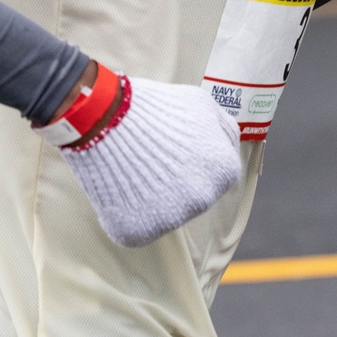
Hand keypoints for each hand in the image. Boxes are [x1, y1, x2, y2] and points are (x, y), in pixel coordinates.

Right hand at [59, 77, 242, 246]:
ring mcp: (172, 220)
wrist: (107, 116)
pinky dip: (126, 213)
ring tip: (132, 169)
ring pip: (164, 216)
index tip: (172, 152)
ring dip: (150, 199)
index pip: (215, 179)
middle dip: (173, 184)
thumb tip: (229, 148)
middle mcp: (204, 200)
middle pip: (191, 200)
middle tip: (150, 159)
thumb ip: (224, 131)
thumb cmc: (156, 107)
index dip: (191, 163)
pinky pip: (136, 230)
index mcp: (225, 171)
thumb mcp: (203, 104)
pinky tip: (118, 187)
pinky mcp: (139, 232)